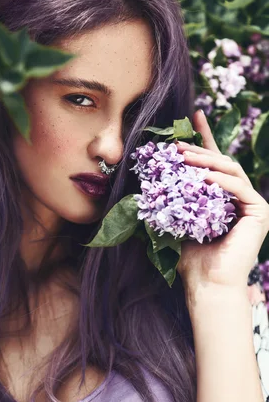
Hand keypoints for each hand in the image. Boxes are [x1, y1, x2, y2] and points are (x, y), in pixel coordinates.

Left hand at [175, 110, 268, 304]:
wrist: (205, 285)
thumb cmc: (188, 258)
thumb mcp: (174, 220)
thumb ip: (169, 198)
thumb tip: (144, 179)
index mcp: (221, 197)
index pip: (213, 162)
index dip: (204, 138)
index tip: (193, 115)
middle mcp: (238, 197)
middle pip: (220, 162)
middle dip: (198, 149)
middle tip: (175, 143)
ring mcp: (252, 205)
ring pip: (230, 170)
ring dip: (206, 161)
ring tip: (183, 157)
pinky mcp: (260, 213)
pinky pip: (240, 188)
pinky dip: (221, 180)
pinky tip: (204, 177)